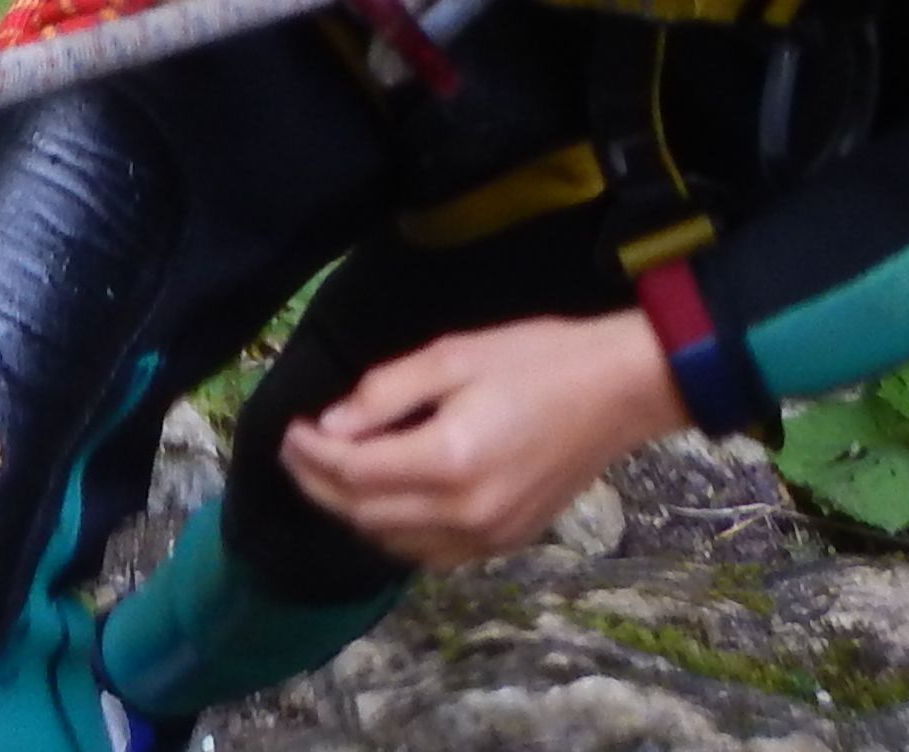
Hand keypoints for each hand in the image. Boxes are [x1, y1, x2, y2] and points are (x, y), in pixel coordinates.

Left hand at [273, 309, 689, 566]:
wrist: (618, 391)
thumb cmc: (536, 358)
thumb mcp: (452, 355)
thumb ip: (384, 393)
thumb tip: (331, 426)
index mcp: (449, 461)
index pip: (353, 472)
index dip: (311, 454)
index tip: (290, 430)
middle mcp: (465, 513)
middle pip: (365, 514)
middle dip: (319, 485)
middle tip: (296, 451)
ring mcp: (488, 538)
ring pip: (393, 542)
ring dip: (352, 512)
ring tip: (328, 472)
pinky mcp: (505, 543)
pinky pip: (429, 553)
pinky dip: (393, 531)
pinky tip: (381, 500)